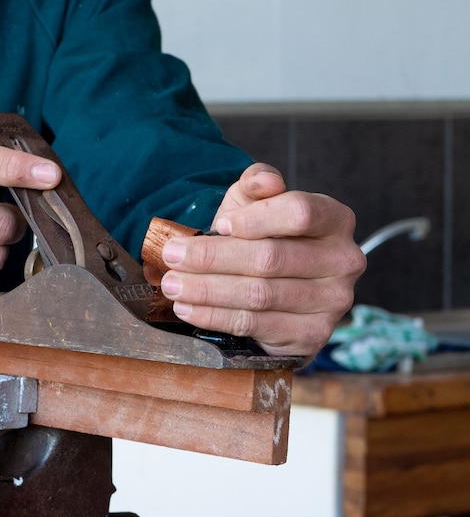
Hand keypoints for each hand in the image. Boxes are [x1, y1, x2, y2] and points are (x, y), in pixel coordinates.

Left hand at [158, 163, 366, 358]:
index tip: (219, 225)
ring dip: (206, 290)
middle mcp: (343, 261)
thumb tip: (266, 182)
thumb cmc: (262, 235)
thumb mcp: (254, 202)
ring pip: (258, 294)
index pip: (299, 213)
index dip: (255, 219)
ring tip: (172, 284)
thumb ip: (257, 184)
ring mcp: (332, 302)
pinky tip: (188, 308)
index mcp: (335, 219)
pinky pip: (255, 324)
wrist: (273, 284)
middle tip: (172, 256)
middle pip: (270, 258)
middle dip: (212, 257)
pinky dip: (215, 316)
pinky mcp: (312, 335)